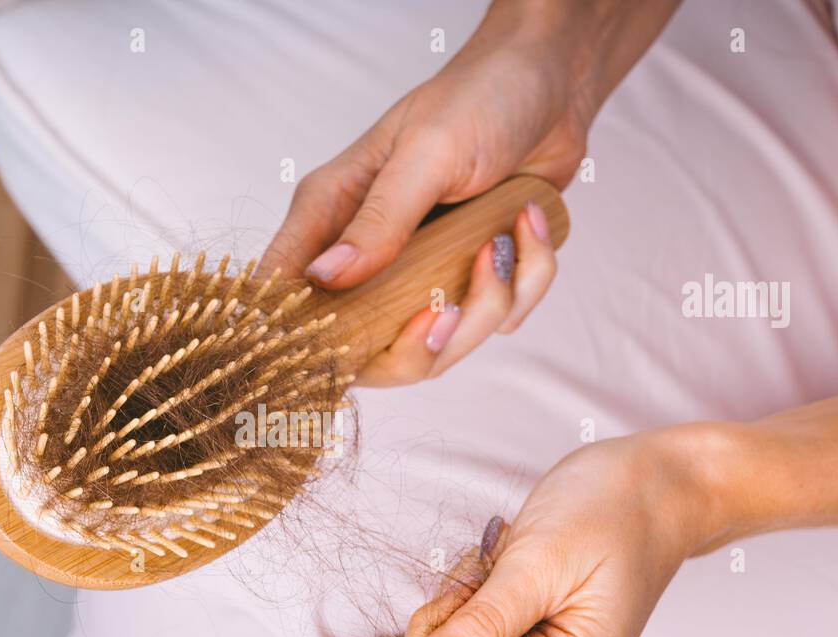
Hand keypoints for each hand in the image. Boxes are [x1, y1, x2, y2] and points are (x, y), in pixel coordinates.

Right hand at [262, 0, 679, 385]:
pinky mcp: (471, 276)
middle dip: (421, 345)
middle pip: (369, 352)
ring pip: (442, 344)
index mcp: (332, 215)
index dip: (303, 336)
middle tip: (449, 311)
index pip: (287, 290)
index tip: (349, 347)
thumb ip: (379, 220)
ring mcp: (421, 271)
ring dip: (489, 302)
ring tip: (504, 240)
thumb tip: (324, 277)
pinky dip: (526, 280)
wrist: (551, 82)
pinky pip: (497, 318)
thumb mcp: (427, 154)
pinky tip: (526, 225)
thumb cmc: (479, 98)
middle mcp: (368, 253)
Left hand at [398, 424, 727, 636]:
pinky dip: (479, 602)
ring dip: (470, 601)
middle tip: (504, 570)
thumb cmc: (609, 515)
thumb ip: (479, 630)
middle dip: (456, 613)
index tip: (478, 587)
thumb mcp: (536, 564)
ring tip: (521, 568)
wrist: (655, 494)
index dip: (435, 636)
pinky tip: (520, 576)